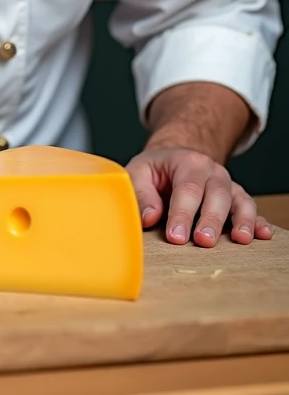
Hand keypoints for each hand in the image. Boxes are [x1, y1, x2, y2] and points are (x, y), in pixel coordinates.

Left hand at [125, 147, 273, 246]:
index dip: (181, 214)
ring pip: (239, 201)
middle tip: (203, 241)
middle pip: (216, 195)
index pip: (186, 189)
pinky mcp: (237, 199)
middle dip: (210, 220)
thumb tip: (149, 217)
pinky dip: (258, 222)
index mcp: (187, 162)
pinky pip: (251, 208)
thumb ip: (140, 192)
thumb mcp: (139, 171)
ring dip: (241, 221)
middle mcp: (212, 172)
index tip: (176, 236)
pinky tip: (262, 234)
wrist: (176, 159)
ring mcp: (227, 185)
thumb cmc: (156, 169)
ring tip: (240, 239)